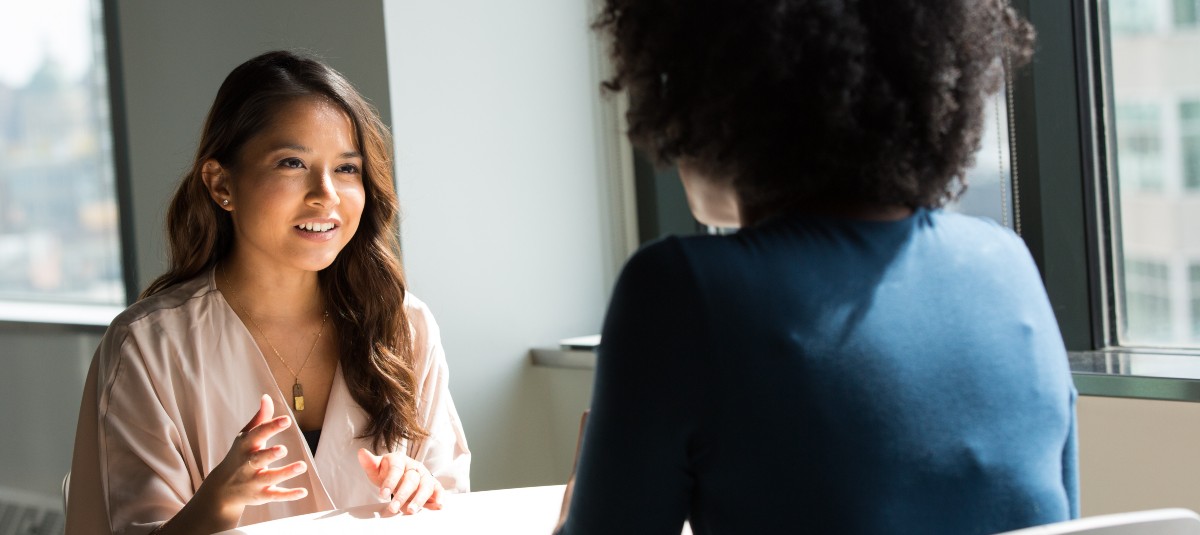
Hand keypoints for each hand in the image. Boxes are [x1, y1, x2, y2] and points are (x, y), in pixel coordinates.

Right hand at [155, 395, 307, 534]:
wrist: (221, 488)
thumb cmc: (239, 455)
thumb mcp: (245, 436)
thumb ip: (260, 418)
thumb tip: (267, 397)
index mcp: (245, 446)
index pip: (257, 434)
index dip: (271, 427)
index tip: (286, 420)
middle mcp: (247, 464)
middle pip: (258, 459)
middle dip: (270, 454)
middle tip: (283, 449)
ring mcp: (254, 481)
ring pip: (269, 477)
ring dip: (285, 472)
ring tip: (302, 465)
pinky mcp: (260, 495)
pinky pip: (275, 496)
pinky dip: (288, 495)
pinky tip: (303, 491)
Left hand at [357, 448, 443, 514]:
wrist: (400, 474)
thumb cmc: (387, 472)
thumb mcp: (376, 468)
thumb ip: (369, 463)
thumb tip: (361, 453)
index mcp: (399, 460)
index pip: (396, 469)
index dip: (390, 482)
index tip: (382, 494)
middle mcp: (414, 466)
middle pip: (411, 479)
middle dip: (402, 495)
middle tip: (393, 508)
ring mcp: (424, 475)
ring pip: (425, 486)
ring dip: (419, 499)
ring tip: (410, 511)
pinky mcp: (433, 485)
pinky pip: (438, 490)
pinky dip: (439, 498)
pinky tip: (437, 506)